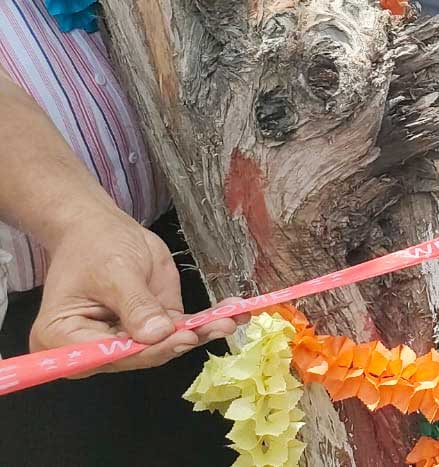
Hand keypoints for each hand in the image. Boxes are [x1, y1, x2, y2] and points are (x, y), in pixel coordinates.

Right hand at [30, 210, 236, 373]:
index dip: (147, 351)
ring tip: (230, 319)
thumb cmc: (95, 245)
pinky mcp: (152, 326)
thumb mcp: (115, 270)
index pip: (109, 354)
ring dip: (201, 332)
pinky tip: (232, 313)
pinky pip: (178, 330)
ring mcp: (125, 338)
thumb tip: (157, 335)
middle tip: (216, 327)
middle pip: (140, 355)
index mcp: (63, 338)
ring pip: (165, 344)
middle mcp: (94, 347)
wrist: (101, 228)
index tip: (181, 339)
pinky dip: (205, 322)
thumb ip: (135, 305)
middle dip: (180, 341)